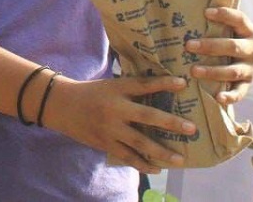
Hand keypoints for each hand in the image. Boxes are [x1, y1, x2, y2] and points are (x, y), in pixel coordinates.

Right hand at [43, 74, 192, 173]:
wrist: (62, 105)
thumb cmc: (91, 92)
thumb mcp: (110, 85)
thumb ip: (132, 88)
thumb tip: (160, 88)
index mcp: (116, 89)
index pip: (143, 85)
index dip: (163, 83)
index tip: (183, 83)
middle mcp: (115, 109)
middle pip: (146, 116)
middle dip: (170, 123)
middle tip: (191, 128)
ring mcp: (110, 128)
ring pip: (139, 142)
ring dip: (161, 151)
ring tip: (180, 159)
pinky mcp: (105, 143)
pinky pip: (127, 156)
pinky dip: (143, 164)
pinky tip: (158, 168)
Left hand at [185, 7, 252, 104]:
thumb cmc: (239, 37)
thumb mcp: (236, 27)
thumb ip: (222, 19)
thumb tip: (194, 3)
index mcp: (249, 31)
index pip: (239, 19)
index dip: (224, 15)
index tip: (206, 12)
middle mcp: (252, 50)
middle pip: (232, 47)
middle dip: (210, 46)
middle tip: (188, 45)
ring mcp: (251, 69)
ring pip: (233, 70)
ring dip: (213, 71)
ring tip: (193, 71)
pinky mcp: (248, 84)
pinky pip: (240, 92)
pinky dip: (231, 96)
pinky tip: (219, 97)